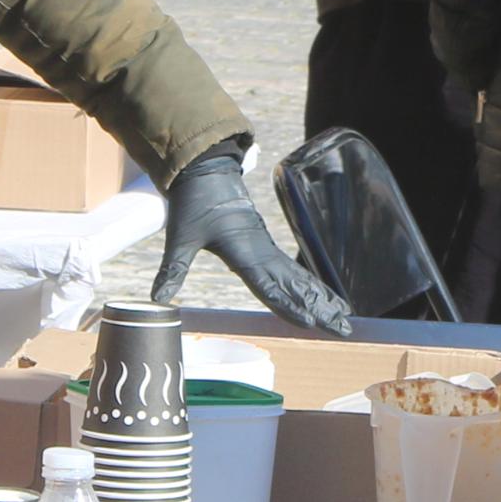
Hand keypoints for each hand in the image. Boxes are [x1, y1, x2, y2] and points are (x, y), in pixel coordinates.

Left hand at [150, 145, 353, 332]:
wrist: (204, 172)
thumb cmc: (192, 204)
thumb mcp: (180, 237)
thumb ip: (172, 270)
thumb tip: (156, 300)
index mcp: (244, 252)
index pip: (270, 285)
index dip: (289, 305)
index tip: (310, 321)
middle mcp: (261, 252)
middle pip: (296, 287)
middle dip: (320, 308)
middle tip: (343, 328)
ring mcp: (267, 249)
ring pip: (300, 280)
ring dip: (322, 299)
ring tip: (344, 318)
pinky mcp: (266, 247)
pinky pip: (293, 271)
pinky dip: (312, 285)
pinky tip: (324, 297)